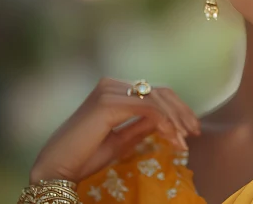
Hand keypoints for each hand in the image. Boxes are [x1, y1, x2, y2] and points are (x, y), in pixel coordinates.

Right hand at [29, 78, 200, 184]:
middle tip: (195, 133)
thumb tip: (165, 121)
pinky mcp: (108, 103)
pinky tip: (172, 138)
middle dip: (182, 112)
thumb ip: (141, 126)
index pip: (154, 92)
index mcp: (113, 90)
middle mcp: (111, 85)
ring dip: (175, 121)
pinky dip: (164, 123)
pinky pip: (148, 109)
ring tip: (183, 142)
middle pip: (160, 91)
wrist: (57, 168)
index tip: (191, 130)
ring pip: (157, 98)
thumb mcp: (121, 140)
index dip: (177, 108)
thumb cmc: (84, 156)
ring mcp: (109, 91)